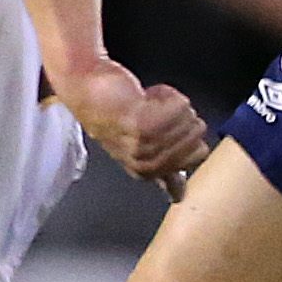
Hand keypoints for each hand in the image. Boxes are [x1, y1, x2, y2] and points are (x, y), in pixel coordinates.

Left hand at [49, 55, 207, 193]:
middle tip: (155, 112)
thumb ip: (161, 173)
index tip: (169, 127)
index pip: (196, 158)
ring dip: (173, 103)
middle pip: (196, 139)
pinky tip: (148, 96)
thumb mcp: (137, 149)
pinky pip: (180, 107)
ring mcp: (142, 145)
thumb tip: (179, 194)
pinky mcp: (141, 124)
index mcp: (145, 172)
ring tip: (149, 103)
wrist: (85, 88)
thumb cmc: (111, 112)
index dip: (190, 136)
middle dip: (183, 119)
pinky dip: (168, 93)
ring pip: (189, 120)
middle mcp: (144, 163)